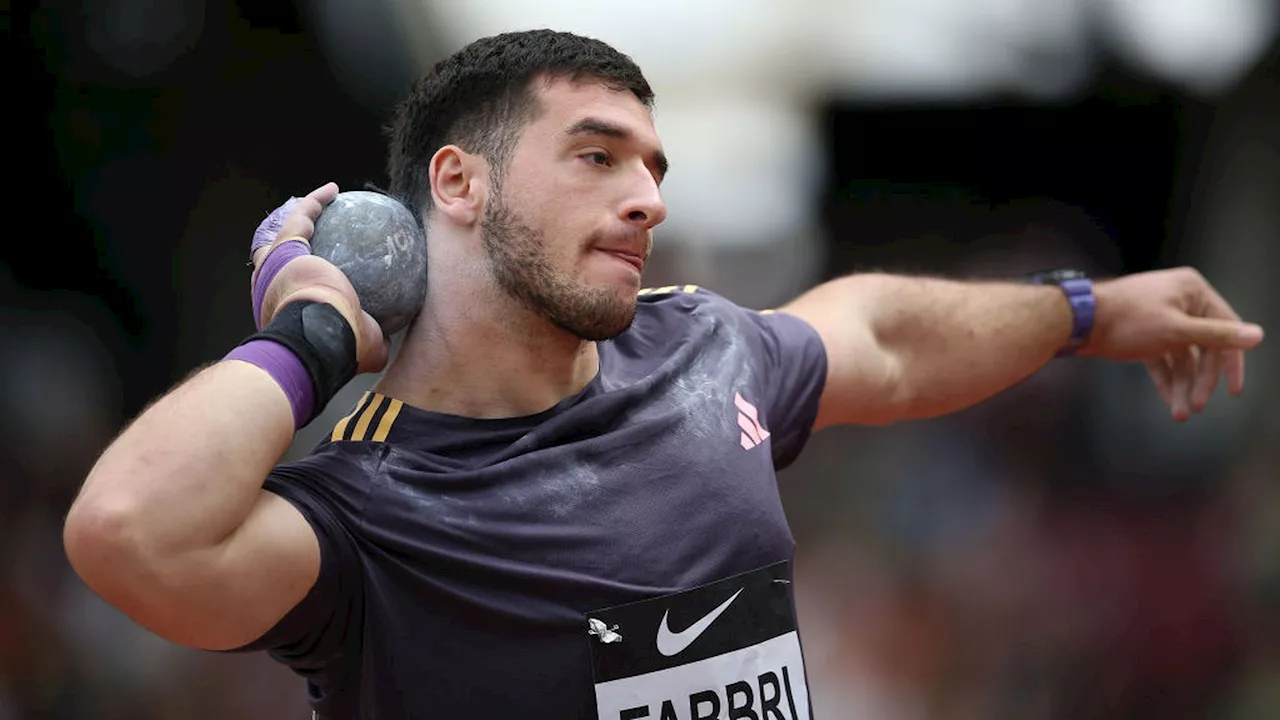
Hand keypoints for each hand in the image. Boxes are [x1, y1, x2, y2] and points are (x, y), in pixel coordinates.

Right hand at [251, 183, 389, 373]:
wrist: (318, 334)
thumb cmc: (339, 346)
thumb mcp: (363, 350)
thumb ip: (372, 340)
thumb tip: (386, 337)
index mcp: (288, 315)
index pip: (289, 296)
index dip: (297, 286)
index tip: (315, 280)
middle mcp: (273, 290)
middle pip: (274, 263)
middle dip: (286, 253)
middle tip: (308, 243)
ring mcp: (275, 267)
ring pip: (285, 235)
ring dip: (301, 219)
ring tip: (322, 206)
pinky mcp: (286, 247)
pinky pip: (301, 215)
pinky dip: (315, 201)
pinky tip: (335, 189)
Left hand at [1085, 267, 1263, 420]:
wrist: (1077, 320)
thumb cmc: (1127, 320)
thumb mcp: (1176, 330)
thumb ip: (1217, 335)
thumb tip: (1257, 336)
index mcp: (1193, 291)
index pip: (1226, 328)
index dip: (1230, 362)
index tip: (1233, 391)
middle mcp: (1180, 300)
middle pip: (1203, 346)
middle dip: (1199, 379)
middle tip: (1197, 406)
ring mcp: (1161, 317)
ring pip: (1181, 356)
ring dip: (1182, 385)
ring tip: (1180, 413)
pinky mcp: (1144, 333)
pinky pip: (1162, 358)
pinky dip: (1166, 378)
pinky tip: (1170, 401)